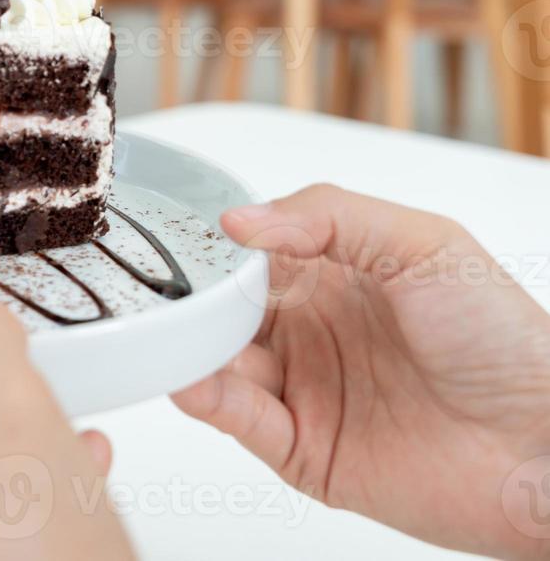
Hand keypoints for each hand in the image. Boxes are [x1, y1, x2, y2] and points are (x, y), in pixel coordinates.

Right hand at [172, 184, 549, 559]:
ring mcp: (304, 391)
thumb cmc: (506, 340)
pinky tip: (195, 379)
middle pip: (223, 309)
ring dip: (191, 348)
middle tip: (155, 286)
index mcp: (334, 275)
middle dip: (188, 296)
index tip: (175, 234)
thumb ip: (331, 215)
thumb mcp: (425, 244)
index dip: (214, 245)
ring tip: (169, 332)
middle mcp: (310, 331)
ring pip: (221, 364)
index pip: (249, 254)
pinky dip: (210, 401)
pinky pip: (242, 422)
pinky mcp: (304, 450)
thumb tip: (240, 220)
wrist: (546, 444)